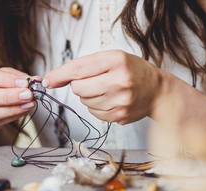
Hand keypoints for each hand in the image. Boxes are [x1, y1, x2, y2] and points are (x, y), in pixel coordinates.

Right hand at [0, 66, 35, 134]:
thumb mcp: (5, 75)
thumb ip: (18, 77)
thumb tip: (36, 81)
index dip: (5, 80)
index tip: (24, 83)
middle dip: (9, 97)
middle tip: (28, 95)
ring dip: (13, 109)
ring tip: (30, 104)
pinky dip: (13, 117)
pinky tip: (23, 111)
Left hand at [43, 50, 163, 124]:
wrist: (157, 91)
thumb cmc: (133, 71)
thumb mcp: (112, 58)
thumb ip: (84, 66)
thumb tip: (53, 79)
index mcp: (116, 61)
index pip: (79, 68)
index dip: (60, 75)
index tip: (48, 80)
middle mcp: (119, 81)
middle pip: (78, 88)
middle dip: (80, 85)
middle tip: (95, 81)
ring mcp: (120, 101)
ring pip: (85, 102)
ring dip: (90, 97)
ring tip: (107, 90)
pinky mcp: (120, 117)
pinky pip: (94, 113)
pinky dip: (98, 107)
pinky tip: (111, 100)